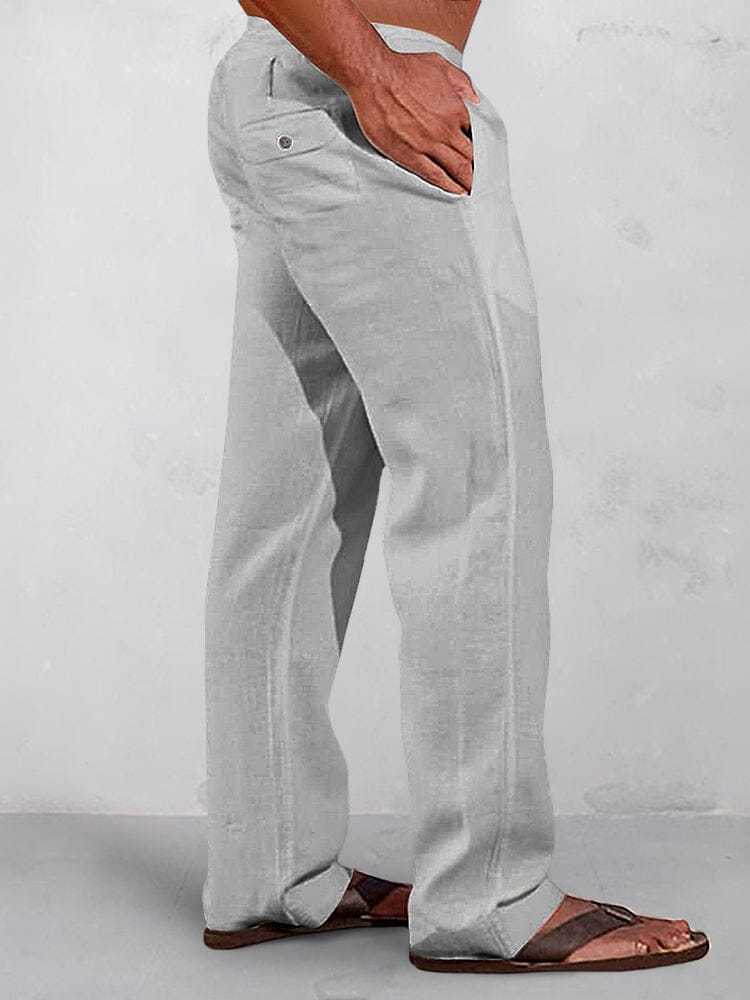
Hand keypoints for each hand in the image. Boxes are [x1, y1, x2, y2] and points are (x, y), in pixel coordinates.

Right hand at [345, 49, 479, 194]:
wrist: (375, 77)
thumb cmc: (403, 69)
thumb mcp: (440, 65)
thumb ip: (462, 83)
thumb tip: (476, 100)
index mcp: (455, 110)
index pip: (477, 135)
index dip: (482, 147)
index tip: (484, 155)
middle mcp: (445, 130)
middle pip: (470, 156)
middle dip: (479, 170)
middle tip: (484, 180)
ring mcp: (428, 145)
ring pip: (456, 169)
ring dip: (468, 182)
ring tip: (474, 190)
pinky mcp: (410, 155)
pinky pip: (434, 175)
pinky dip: (448, 185)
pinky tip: (456, 191)